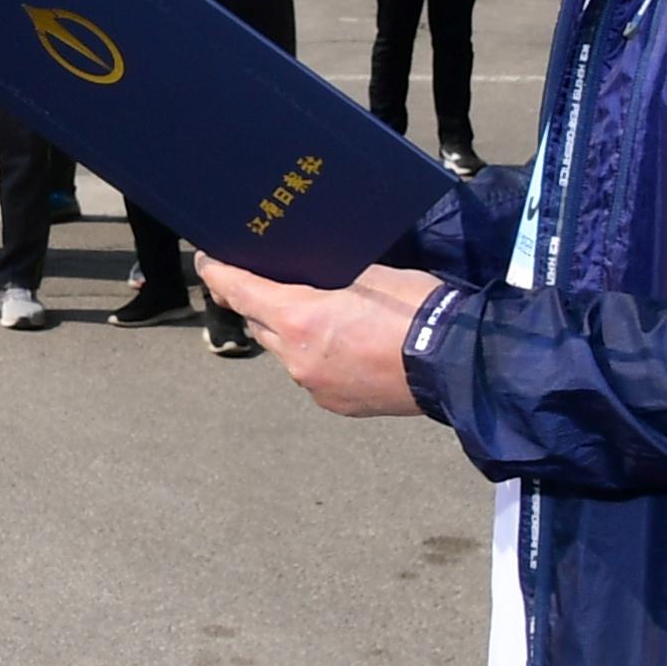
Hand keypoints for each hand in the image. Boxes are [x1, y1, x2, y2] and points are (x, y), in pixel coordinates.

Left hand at [197, 255, 445, 418]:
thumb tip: (305, 275)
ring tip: (320, 314)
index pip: (240, 291)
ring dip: (290, 332)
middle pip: (260, 323)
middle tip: (268, 280)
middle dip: (260, 302)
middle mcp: (297, 358)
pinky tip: (343, 344)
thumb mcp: (368, 272)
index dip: (219, 274)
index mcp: (299, 318)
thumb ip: (324, 275)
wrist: (456, 361)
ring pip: (285, 351)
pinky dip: (315, 357)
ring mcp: (315, 385)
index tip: (209, 262)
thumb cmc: (417, 308)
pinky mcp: (334, 403)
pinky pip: (311, 374)